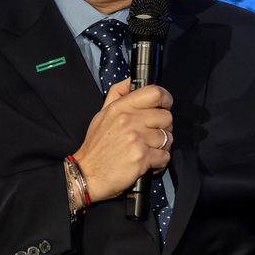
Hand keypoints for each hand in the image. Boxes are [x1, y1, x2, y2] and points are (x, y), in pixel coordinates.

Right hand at [74, 79, 174, 202]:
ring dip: (162, 146)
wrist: (86, 174)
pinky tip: (149, 163)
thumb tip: (131, 80)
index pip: (155, 93)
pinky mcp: (141, 157)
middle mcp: (129, 120)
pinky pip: (165, 156)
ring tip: (149, 150)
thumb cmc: (96, 146)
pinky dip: (160, 162)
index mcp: (121, 107)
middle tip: (153, 135)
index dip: (165, 99)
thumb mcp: (102, 114)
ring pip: (168, 137)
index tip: (164, 106)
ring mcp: (136, 138)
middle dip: (164, 127)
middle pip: (166, 117)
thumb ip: (117, 94)